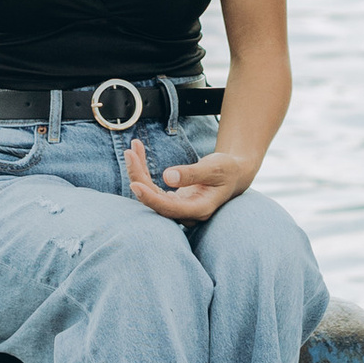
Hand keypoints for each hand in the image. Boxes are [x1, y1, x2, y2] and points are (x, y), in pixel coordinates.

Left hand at [125, 135, 256, 226]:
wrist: (233, 174)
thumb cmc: (227, 170)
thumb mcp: (215, 167)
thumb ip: (193, 173)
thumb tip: (168, 177)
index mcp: (200, 209)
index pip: (169, 208)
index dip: (150, 198)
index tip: (134, 184)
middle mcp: (187, 212)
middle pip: (156, 200)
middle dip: (139, 177)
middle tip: (130, 153)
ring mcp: (179, 207)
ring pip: (152, 194)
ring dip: (139, 172)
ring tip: (132, 150)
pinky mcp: (173, 200)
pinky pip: (153, 188)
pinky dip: (144, 171)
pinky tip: (138, 154)